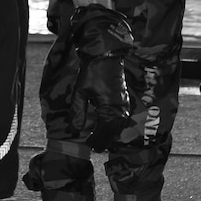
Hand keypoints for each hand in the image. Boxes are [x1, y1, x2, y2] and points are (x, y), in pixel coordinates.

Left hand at [56, 2, 138, 143]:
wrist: (106, 55)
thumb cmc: (92, 72)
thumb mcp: (80, 92)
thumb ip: (78, 112)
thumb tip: (76, 129)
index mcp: (110, 111)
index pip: (104, 134)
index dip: (96, 142)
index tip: (89, 145)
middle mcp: (121, 110)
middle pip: (113, 133)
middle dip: (104, 140)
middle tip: (93, 146)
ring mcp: (125, 105)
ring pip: (119, 127)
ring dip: (109, 133)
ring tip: (99, 138)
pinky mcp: (125, 100)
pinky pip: (122, 118)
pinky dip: (114, 124)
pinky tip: (106, 125)